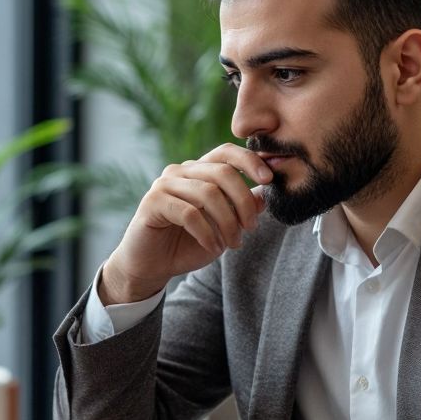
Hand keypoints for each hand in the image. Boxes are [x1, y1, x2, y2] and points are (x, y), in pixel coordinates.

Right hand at [99, 144, 270, 304]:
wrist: (152, 266)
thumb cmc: (187, 244)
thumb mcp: (223, 227)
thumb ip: (241, 208)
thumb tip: (266, 193)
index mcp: (199, 171)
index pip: (226, 152)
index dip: (250, 160)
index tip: (269, 179)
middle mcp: (181, 172)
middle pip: (222, 172)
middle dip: (243, 202)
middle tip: (251, 228)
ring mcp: (164, 184)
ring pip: (208, 193)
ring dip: (228, 222)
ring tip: (233, 244)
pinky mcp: (152, 202)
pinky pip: (189, 213)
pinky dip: (207, 233)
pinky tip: (213, 248)